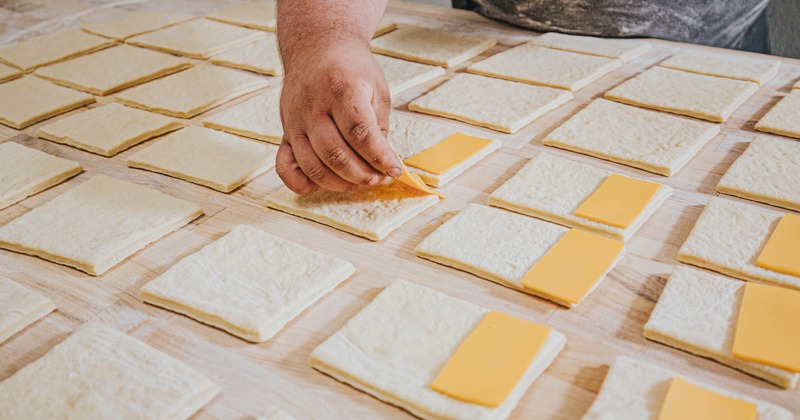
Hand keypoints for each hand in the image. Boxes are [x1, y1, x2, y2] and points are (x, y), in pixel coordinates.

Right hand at [276, 39, 401, 194]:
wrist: (316, 46)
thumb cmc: (351, 69)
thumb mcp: (376, 88)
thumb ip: (379, 126)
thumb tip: (383, 164)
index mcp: (340, 89)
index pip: (360, 133)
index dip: (380, 157)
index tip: (394, 170)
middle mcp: (313, 106)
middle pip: (336, 154)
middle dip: (363, 175)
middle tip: (380, 178)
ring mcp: (295, 121)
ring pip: (313, 166)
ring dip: (340, 184)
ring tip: (360, 181)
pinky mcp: (285, 132)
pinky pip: (285, 168)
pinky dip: (303, 184)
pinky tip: (325, 183)